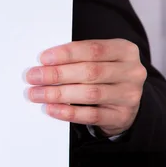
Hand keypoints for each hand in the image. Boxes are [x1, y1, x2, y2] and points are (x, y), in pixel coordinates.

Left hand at [26, 39, 146, 136]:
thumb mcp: (100, 60)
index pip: (94, 49)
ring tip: (37, 94)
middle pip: (90, 72)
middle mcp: (132, 72)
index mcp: (125, 50)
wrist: (125, 103)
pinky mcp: (122, 116)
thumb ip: (78, 58)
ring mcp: (129, 95)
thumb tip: (44, 64)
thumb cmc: (105, 75)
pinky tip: (52, 109)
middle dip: (57, 74)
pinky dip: (69, 112)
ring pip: (90, 94)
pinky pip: (92, 115)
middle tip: (33, 77)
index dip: (67, 54)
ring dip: (58, 94)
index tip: (44, 59)